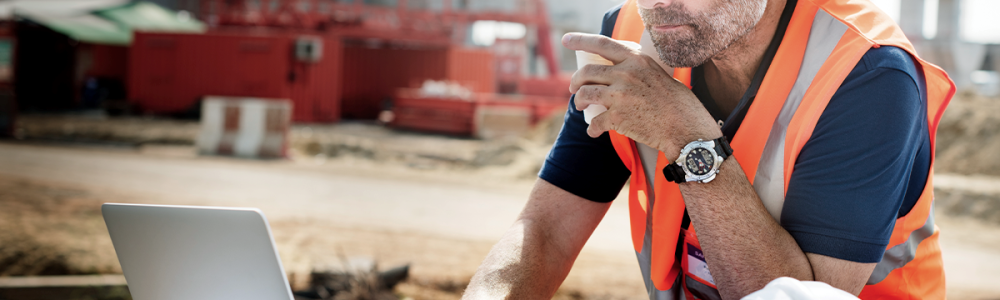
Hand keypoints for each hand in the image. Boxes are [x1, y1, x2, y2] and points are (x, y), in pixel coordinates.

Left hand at [562, 32, 721, 159]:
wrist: (685, 127)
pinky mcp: (618, 117)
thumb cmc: (676, 102)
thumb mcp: (657, 73)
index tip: (567, 40)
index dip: (580, 40)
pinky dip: (592, 128)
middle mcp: (625, 74)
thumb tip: (617, 71)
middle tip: (574, 88)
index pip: (601, 44)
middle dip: (576, 81)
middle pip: (587, 72)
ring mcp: (620, 95)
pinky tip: (594, 132)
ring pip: (585, 94)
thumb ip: (636, 69)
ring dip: (579, 101)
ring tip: (581, 106)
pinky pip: (595, 122)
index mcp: (636, 60)